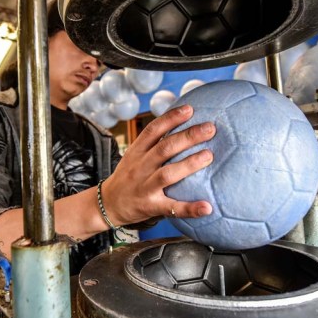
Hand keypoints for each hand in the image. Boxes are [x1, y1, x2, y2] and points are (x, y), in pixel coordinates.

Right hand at [101, 104, 214, 225]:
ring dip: (189, 164)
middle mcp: (140, 168)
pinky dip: (190, 208)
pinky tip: (207, 207)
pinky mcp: (150, 207)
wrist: (107, 205)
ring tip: (208, 156)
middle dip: (188, 137)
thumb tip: (180, 127)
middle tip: (210, 128)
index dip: (171, 118)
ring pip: (167, 174)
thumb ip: (152, 144)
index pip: (152, 131)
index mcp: (136, 153)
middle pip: (164, 148)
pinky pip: (172, 208)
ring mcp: (145, 188)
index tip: (189, 109)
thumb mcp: (133, 157)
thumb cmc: (127, 178)